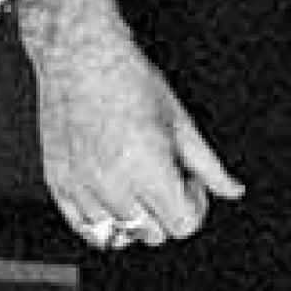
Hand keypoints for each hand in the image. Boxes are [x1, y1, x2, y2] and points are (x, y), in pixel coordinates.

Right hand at [20, 0, 240, 249]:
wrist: (78, 54)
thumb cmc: (126, 77)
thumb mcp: (180, 120)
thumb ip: (209, 165)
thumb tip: (232, 190)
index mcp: (146, 169)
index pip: (182, 225)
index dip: (193, 204)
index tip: (187, 181)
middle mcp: (111, 184)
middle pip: (153, 234)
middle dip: (165, 209)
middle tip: (163, 175)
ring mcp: (81, 186)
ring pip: (118, 236)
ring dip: (134, 216)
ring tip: (135, 183)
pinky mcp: (58, 183)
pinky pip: (84, 227)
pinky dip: (101, 220)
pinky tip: (111, 193)